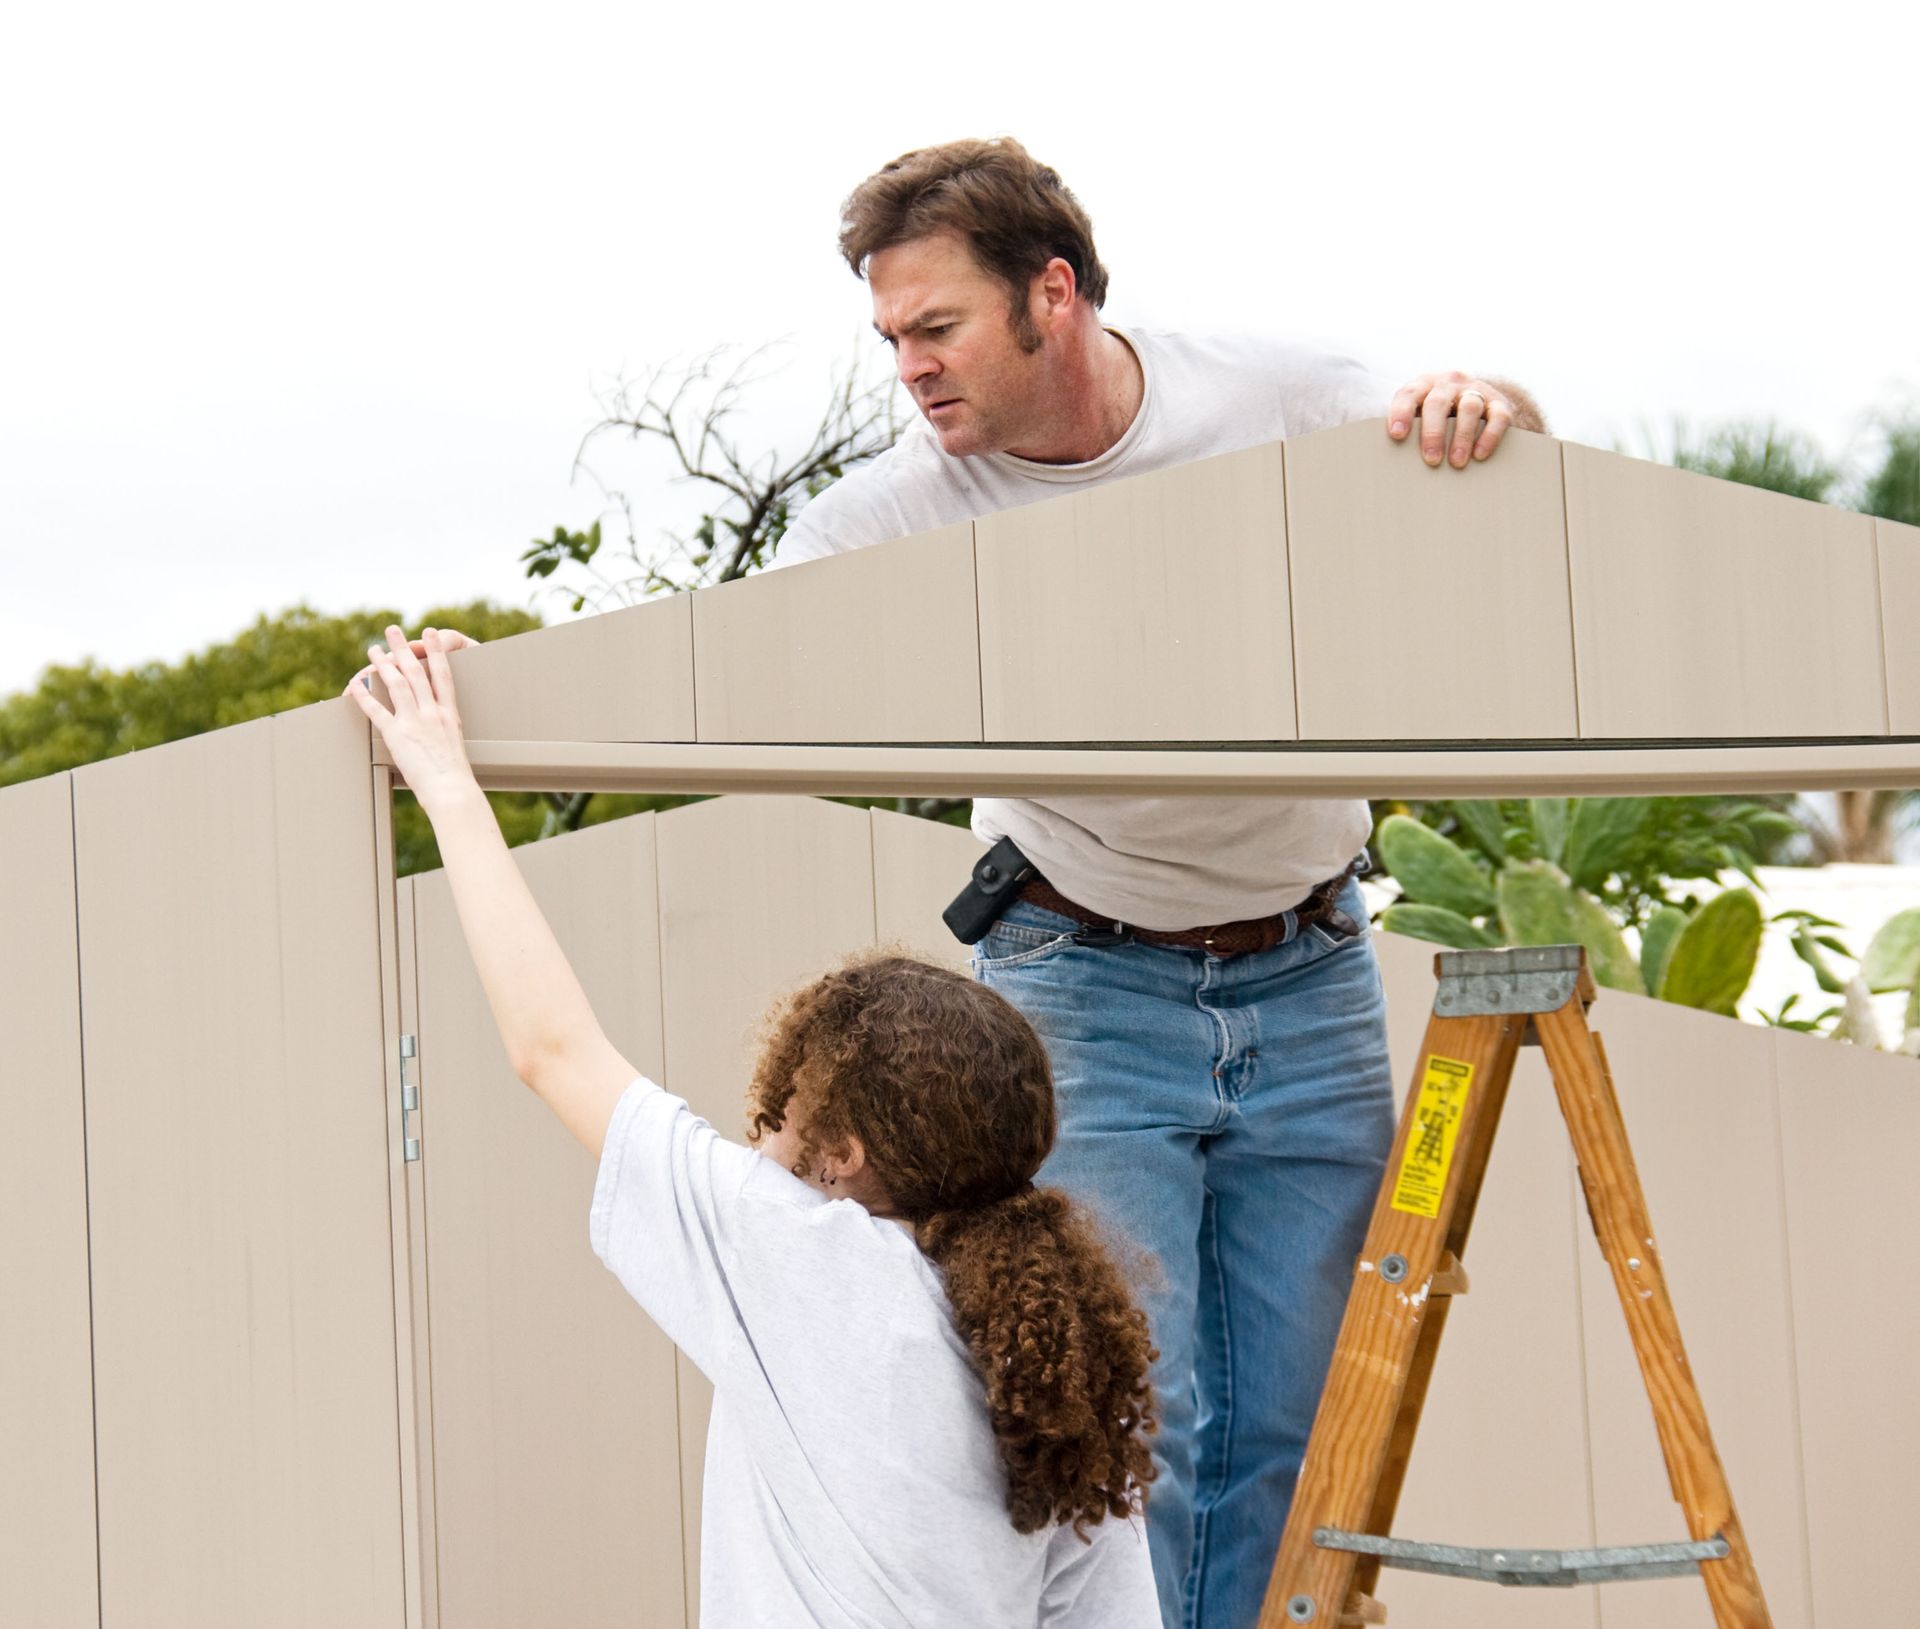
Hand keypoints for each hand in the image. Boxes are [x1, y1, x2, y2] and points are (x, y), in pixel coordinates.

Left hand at [342, 626, 478, 811]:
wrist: (452, 790)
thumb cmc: (454, 775)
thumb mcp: (453, 745)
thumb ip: (443, 730)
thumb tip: (434, 727)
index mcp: (449, 714)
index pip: (442, 675)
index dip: (436, 651)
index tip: (430, 633)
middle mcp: (433, 713)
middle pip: (416, 672)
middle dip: (403, 648)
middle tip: (393, 630)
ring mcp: (415, 722)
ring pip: (397, 684)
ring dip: (383, 664)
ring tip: (373, 649)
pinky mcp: (398, 735)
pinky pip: (377, 711)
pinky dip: (364, 695)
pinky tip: (355, 683)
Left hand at [1386, 372, 1516, 467]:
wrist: (1479, 402)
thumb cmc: (1438, 418)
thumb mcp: (1421, 415)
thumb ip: (1409, 428)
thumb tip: (1393, 460)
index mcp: (1424, 385)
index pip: (1408, 395)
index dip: (1401, 413)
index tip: (1397, 435)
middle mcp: (1449, 383)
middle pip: (1437, 403)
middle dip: (1433, 432)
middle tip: (1431, 459)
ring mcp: (1475, 390)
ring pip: (1469, 408)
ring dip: (1462, 436)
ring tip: (1457, 462)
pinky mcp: (1500, 403)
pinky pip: (1497, 416)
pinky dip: (1489, 436)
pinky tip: (1480, 455)